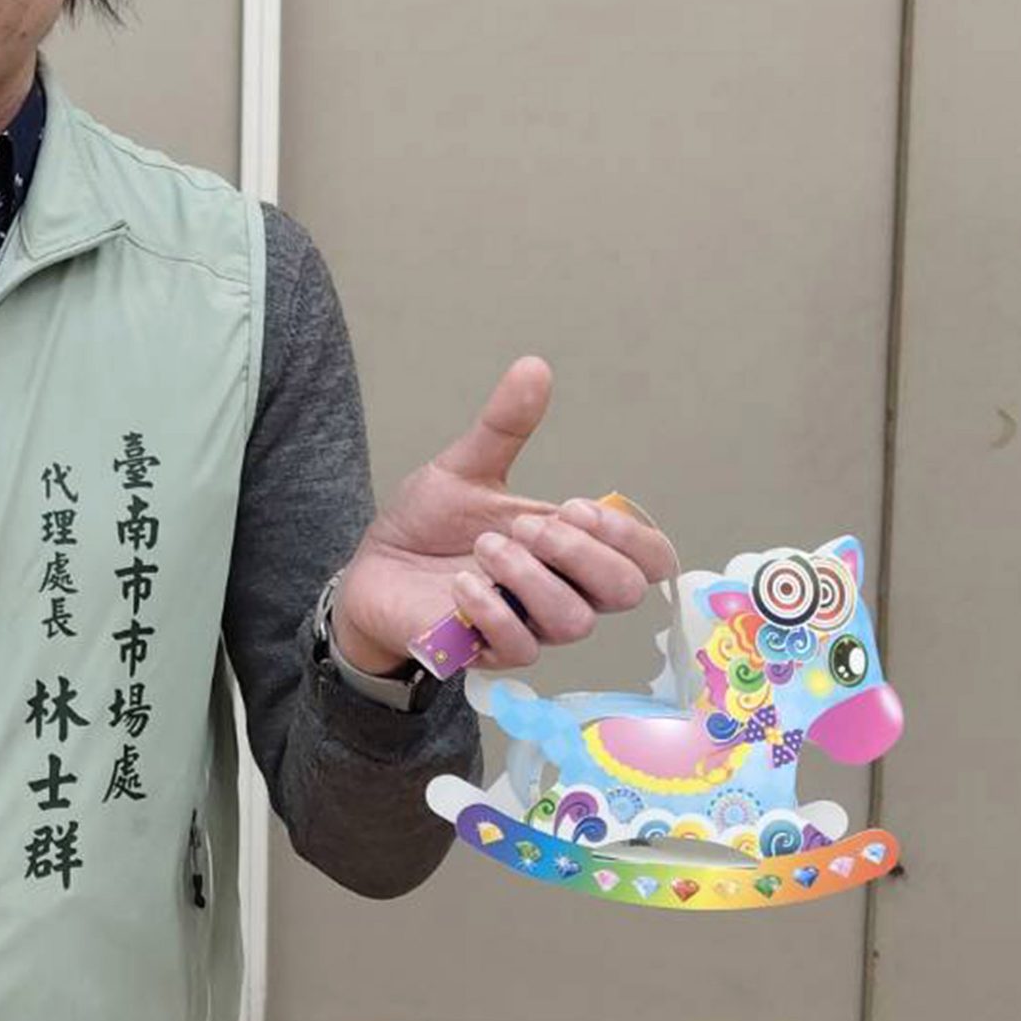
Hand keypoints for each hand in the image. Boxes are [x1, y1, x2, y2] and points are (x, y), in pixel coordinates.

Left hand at [332, 357, 676, 674]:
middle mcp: (562, 590)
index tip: (578, 507)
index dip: (631, 537)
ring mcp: (529, 625)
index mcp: (571, 547)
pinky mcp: (490, 654)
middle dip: (584, 554)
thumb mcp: (465, 468)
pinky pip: (519, 647)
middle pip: (624, 592)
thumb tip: (534, 366)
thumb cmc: (427, 525)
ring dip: (532, 579)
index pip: (649, 559)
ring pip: (574, 621)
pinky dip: (491, 610)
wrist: (371, 569)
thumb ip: (504, 425)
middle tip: (530, 526)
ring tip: (486, 547)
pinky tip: (460, 584)